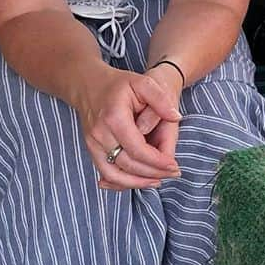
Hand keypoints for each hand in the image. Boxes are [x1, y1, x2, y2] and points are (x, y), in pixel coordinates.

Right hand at [75, 63, 181, 190]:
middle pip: (127, 165)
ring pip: (113, 174)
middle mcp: (100, 134)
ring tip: (157, 181)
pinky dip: (121, 182)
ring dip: (136, 183)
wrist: (88, 85)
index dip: (157, 161)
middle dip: (151, 173)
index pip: (137, 149)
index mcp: (115, 118)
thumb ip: (160, 99)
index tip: (174, 166)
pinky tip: (138, 181)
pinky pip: (105, 172)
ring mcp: (93, 144)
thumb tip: (176, 117)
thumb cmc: (119, 84)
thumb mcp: (143, 82)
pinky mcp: (91, 149)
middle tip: (172, 174)